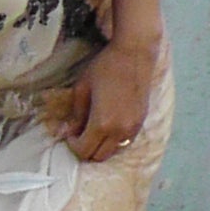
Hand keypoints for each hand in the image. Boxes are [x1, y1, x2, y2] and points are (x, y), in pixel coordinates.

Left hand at [58, 36, 157, 162]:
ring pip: (113, 152)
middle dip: (85, 149)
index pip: (84, 150)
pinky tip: (108, 125)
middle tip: (78, 135)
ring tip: (92, 130)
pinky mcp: (141, 122)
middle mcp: (120, 131)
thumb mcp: (82, 89)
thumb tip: (67, 132)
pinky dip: (113, 141)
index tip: (69, 133)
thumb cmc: (105, 67)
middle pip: (99, 156)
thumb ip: (75, 115)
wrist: (135, 54)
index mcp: (103, 124)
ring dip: (100, 146)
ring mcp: (133, 128)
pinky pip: (125, 142)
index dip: (73, 144)